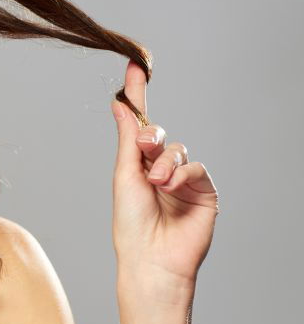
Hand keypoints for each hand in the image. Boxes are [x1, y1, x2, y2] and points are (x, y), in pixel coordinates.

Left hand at [110, 60, 219, 291]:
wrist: (151, 257)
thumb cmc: (131, 221)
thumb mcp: (124, 173)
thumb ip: (128, 138)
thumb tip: (119, 103)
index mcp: (137, 163)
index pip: (139, 123)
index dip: (137, 94)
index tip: (134, 66)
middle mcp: (160, 168)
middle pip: (159, 133)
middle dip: (151, 138)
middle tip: (144, 150)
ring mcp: (184, 180)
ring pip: (179, 149)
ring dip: (165, 162)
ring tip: (156, 182)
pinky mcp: (205, 192)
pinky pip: (197, 168)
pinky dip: (183, 174)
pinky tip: (170, 187)